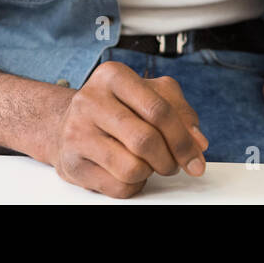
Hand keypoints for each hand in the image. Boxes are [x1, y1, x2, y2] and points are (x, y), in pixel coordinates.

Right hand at [50, 60, 209, 198]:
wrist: (65, 124)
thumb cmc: (117, 108)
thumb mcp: (150, 95)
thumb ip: (179, 112)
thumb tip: (198, 143)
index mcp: (113, 76)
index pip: (159, 109)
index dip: (183, 138)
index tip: (197, 159)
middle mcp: (90, 100)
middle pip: (146, 140)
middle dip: (170, 159)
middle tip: (175, 164)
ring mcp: (76, 132)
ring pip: (132, 167)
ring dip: (151, 172)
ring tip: (149, 163)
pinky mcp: (72, 164)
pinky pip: (118, 186)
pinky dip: (134, 184)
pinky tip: (128, 171)